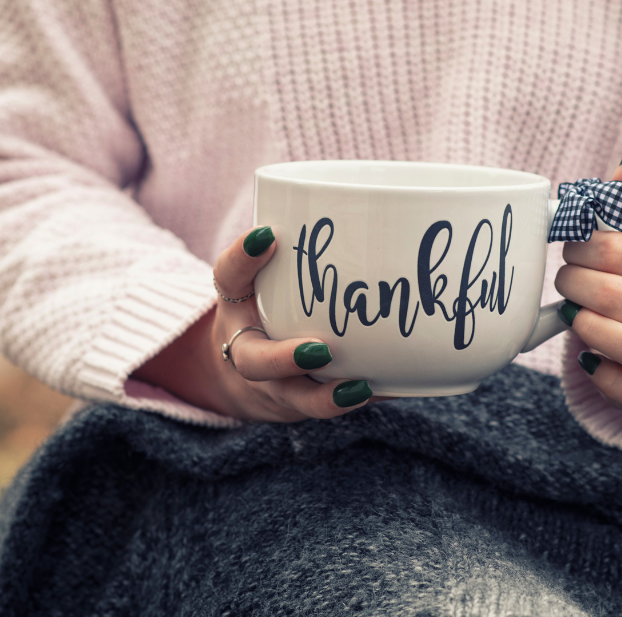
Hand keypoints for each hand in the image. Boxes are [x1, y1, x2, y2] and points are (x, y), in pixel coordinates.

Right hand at [132, 227, 375, 420]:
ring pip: (295, 399)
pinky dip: (361, 400)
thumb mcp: (264, 275)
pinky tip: (392, 387)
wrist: (252, 375)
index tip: (269, 234)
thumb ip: (296, 247)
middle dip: (284, 359)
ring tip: (360, 387)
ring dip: (325, 398)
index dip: (243, 257)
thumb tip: (357, 214)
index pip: (229, 276)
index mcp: (237, 303)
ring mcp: (276, 384)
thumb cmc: (267, 307)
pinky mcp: (304, 403)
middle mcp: (249, 349)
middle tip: (320, 348)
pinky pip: (331, 407)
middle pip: (255, 362)